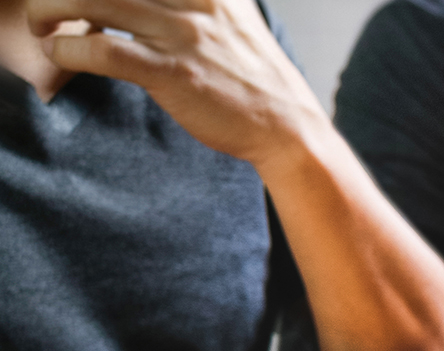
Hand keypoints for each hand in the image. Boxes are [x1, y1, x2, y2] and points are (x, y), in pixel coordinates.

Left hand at [29, 0, 320, 167]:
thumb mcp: (236, 18)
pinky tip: (61, 55)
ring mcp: (181, 34)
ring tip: (39, 25)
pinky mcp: (172, 74)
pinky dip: (69, 49)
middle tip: (45, 3)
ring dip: (49, 9)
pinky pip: (104, 49)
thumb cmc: (258, 80)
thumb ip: (203, 1)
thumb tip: (153, 5)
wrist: (290, 130)